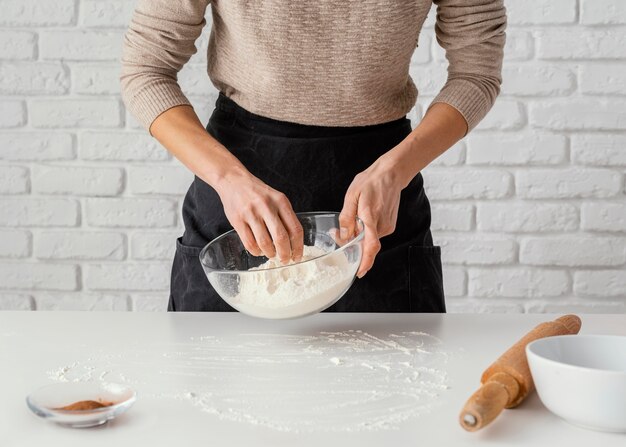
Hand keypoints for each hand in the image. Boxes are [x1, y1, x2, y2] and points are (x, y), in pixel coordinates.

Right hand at [215, 167, 303, 262]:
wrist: (233, 180)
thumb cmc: (258, 192)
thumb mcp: (276, 198)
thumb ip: (285, 216)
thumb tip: (294, 242)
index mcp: (281, 201)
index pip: (295, 228)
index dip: (298, 246)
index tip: (297, 256)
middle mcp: (267, 207)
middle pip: (281, 238)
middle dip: (285, 254)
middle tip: (285, 260)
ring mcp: (251, 214)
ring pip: (265, 243)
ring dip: (270, 253)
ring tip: (271, 254)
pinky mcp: (238, 221)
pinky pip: (249, 243)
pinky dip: (256, 252)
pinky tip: (259, 250)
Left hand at [339, 157, 406, 277]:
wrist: (391, 175)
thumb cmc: (371, 182)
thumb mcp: (352, 195)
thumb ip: (346, 217)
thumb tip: (342, 235)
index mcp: (371, 217)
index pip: (371, 245)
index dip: (366, 261)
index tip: (360, 272)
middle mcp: (382, 225)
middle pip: (366, 245)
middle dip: (351, 245)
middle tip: (337, 235)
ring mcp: (387, 227)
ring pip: (369, 240)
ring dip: (358, 237)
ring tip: (349, 221)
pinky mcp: (389, 226)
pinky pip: (374, 235)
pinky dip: (365, 233)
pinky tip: (360, 220)